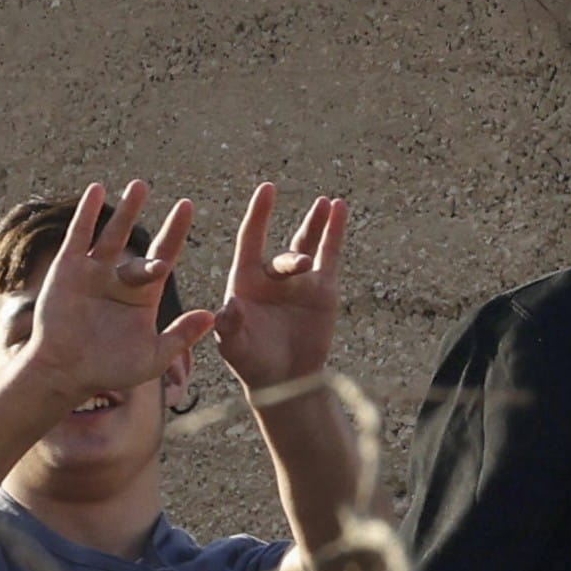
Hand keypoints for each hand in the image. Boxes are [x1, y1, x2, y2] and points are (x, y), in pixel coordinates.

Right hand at [20, 180, 216, 406]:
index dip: (176, 233)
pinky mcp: (68, 269)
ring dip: (126, 211)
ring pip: (112, 234)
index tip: (188, 207)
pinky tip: (97, 190)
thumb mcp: (153, 357)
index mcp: (143, 295)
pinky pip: (79, 236)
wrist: (65, 372)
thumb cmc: (110, 370)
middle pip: (142, 245)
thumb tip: (212, 315)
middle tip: (177, 202)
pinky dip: (87, 214)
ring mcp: (94, 271)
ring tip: (140, 187)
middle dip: (162, 226)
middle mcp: (121, 279)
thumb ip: (181, 337)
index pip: (164, 257)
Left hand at [209, 184, 349, 394]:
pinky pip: (330, 256)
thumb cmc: (252, 363)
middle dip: (295, 260)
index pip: (251, 239)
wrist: (284, 380)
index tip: (267, 189)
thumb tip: (230, 307)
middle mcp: (273, 276)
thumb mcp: (234, 347)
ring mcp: (300, 281)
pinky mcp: (324, 290)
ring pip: (308, 245)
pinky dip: (335, 234)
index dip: (259, 215)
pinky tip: (340, 210)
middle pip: (285, 256)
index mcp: (246, 281)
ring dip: (317, 223)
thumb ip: (230, 327)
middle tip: (303, 266)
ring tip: (328, 203)